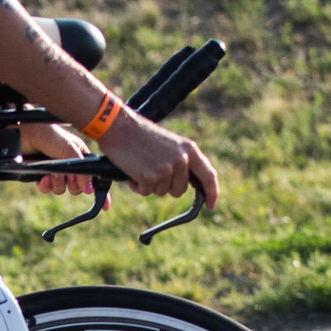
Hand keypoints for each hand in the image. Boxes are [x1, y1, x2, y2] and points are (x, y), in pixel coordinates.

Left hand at [18, 121, 93, 194]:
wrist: (25, 132)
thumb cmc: (49, 134)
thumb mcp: (70, 149)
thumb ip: (81, 170)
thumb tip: (89, 189)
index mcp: (80, 156)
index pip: (93, 176)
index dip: (99, 191)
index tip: (105, 206)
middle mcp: (69, 165)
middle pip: (77, 187)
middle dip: (74, 184)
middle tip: (68, 176)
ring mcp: (54, 171)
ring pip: (61, 190)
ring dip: (58, 183)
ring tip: (52, 173)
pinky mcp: (41, 175)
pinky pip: (47, 189)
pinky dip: (46, 186)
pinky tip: (43, 178)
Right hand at [100, 110, 221, 206]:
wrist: (118, 126)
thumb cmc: (140, 135)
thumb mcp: (170, 144)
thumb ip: (182, 160)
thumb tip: (185, 184)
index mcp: (189, 149)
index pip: (208, 175)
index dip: (211, 192)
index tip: (210, 205)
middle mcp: (182, 159)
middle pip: (180, 190)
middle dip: (166, 186)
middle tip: (152, 170)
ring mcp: (167, 168)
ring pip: (161, 192)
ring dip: (149, 184)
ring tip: (140, 165)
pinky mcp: (151, 176)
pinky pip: (146, 192)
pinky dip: (137, 186)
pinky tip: (132, 169)